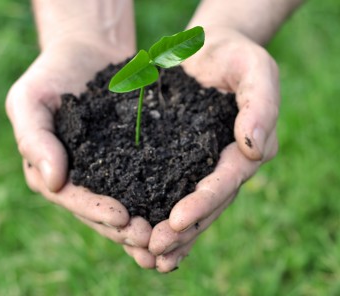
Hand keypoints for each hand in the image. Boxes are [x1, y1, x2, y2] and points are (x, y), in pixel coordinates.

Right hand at [6, 40, 152, 255]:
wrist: (87, 51)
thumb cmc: (52, 74)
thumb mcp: (30, 100)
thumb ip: (34, 140)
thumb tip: (52, 182)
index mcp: (53, 171)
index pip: (71, 198)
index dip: (94, 211)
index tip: (120, 218)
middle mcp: (82, 178)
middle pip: (101, 211)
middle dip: (124, 228)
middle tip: (149, 239)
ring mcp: (108, 170)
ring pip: (127, 204)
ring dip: (145, 223)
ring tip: (167, 236)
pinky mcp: (134, 157)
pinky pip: (148, 181)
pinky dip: (161, 198)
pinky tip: (180, 209)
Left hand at [143, 27, 278, 271]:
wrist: (208, 51)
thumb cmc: (235, 56)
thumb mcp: (255, 69)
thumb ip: (260, 104)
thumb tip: (254, 145)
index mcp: (246, 148)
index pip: (227, 181)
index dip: (204, 202)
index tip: (177, 220)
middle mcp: (225, 164)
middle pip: (207, 203)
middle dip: (183, 228)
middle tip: (155, 249)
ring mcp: (201, 164)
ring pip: (188, 203)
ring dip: (169, 231)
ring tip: (145, 253)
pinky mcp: (178, 159)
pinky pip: (168, 188)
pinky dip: (156, 211)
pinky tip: (138, 231)